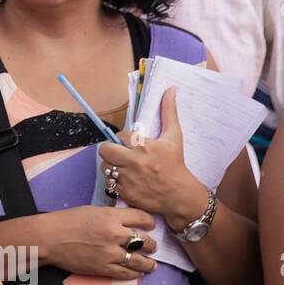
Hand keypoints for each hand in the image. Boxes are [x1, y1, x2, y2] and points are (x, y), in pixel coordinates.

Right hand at [43, 205, 158, 279]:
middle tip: (151, 246)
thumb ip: (111, 216)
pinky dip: (136, 273)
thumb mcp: (92, 211)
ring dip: (149, 263)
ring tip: (151, 264)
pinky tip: (139, 273)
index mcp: (111, 216)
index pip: (142, 218)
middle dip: (151, 244)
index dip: (150, 222)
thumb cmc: (65, 221)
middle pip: (145, 240)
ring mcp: (111, 253)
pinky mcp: (104, 268)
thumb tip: (125, 222)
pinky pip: (127, 273)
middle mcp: (115, 234)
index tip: (150, 226)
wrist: (48, 238)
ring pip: (141, 260)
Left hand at [98, 87, 206, 232]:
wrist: (179, 195)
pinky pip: (109, 183)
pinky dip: (115, 181)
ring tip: (124, 166)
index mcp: (143, 146)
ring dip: (112, 165)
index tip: (133, 143)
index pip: (120, 135)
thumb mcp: (174, 136)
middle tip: (120, 153)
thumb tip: (170, 89)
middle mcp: (133, 162)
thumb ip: (169, 112)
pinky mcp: (124, 193)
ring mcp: (127, 179)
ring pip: (105, 167)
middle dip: (111, 150)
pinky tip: (127, 179)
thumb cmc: (175, 163)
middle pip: (104, 150)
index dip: (125, 139)